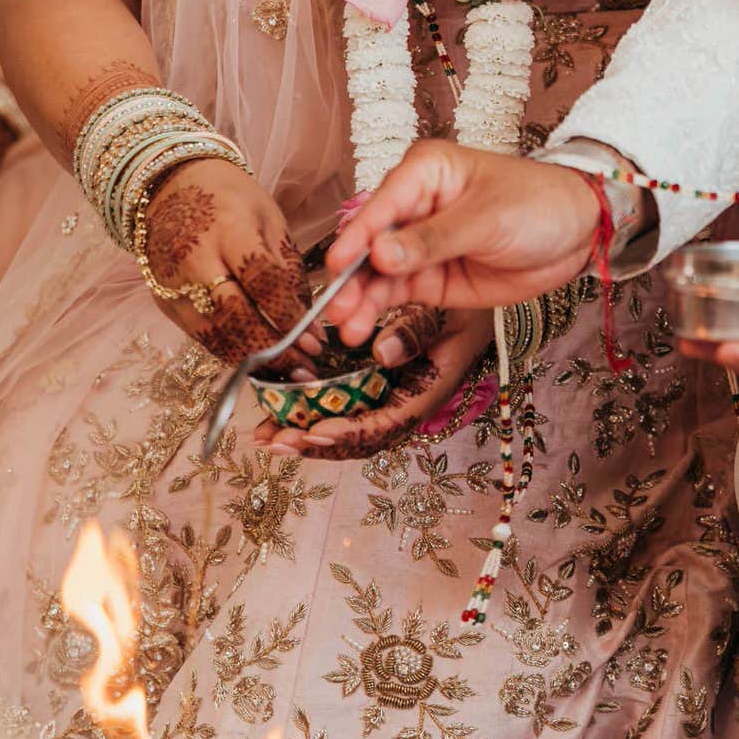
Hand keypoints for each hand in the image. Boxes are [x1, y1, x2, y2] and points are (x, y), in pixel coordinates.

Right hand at [140, 158, 319, 375]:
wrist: (169, 185)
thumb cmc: (228, 199)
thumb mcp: (268, 218)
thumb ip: (288, 270)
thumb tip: (310, 323)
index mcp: (228, 228)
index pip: (262, 281)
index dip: (290, 317)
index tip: (316, 342)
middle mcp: (195, 259)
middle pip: (235, 316)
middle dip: (273, 349)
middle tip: (304, 368)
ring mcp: (174, 284)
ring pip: (215, 335)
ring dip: (253, 361)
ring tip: (285, 373)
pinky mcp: (164, 303)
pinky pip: (201, 337)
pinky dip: (231, 354)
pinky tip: (256, 362)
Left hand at [255, 306, 493, 458]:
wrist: (474, 296)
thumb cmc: (464, 308)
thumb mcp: (447, 315)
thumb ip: (416, 333)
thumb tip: (382, 354)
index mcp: (423, 394)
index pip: (383, 426)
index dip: (348, 433)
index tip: (315, 431)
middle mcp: (400, 404)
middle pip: (354, 439)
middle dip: (311, 442)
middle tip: (273, 440)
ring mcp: (384, 399)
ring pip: (341, 428)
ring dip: (301, 433)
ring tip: (264, 435)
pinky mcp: (371, 387)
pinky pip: (338, 407)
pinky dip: (307, 411)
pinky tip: (276, 412)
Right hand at [321, 140, 601, 346]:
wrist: (578, 234)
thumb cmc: (538, 204)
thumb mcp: (486, 219)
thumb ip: (432, 240)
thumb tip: (380, 255)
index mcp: (424, 173)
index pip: (380, 207)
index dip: (356, 239)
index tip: (337, 268)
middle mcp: (411, 207)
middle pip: (368, 243)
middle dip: (350, 277)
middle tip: (336, 309)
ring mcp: (416, 246)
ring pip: (375, 275)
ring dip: (358, 301)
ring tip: (347, 328)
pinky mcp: (427, 277)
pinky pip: (393, 293)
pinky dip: (376, 310)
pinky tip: (362, 328)